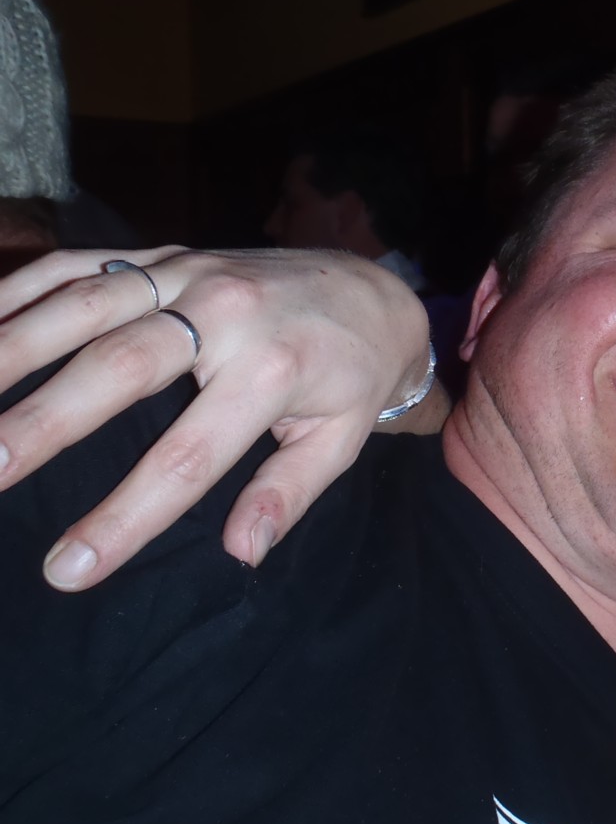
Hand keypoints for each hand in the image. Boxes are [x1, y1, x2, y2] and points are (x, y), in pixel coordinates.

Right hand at [0, 247, 433, 589]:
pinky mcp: (163, 254)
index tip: (68, 569)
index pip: (188, 456)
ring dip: (10, 348)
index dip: (126, 516)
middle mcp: (225, 314)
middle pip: (116, 369)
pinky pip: (79, 265)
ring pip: (83, 305)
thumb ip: (289, 493)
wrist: (372, 290)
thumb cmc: (351, 377)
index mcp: (273, 370)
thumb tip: (243, 552)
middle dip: (41, 424)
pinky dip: (18, 293)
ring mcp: (187, 274)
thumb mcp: (341, 440)